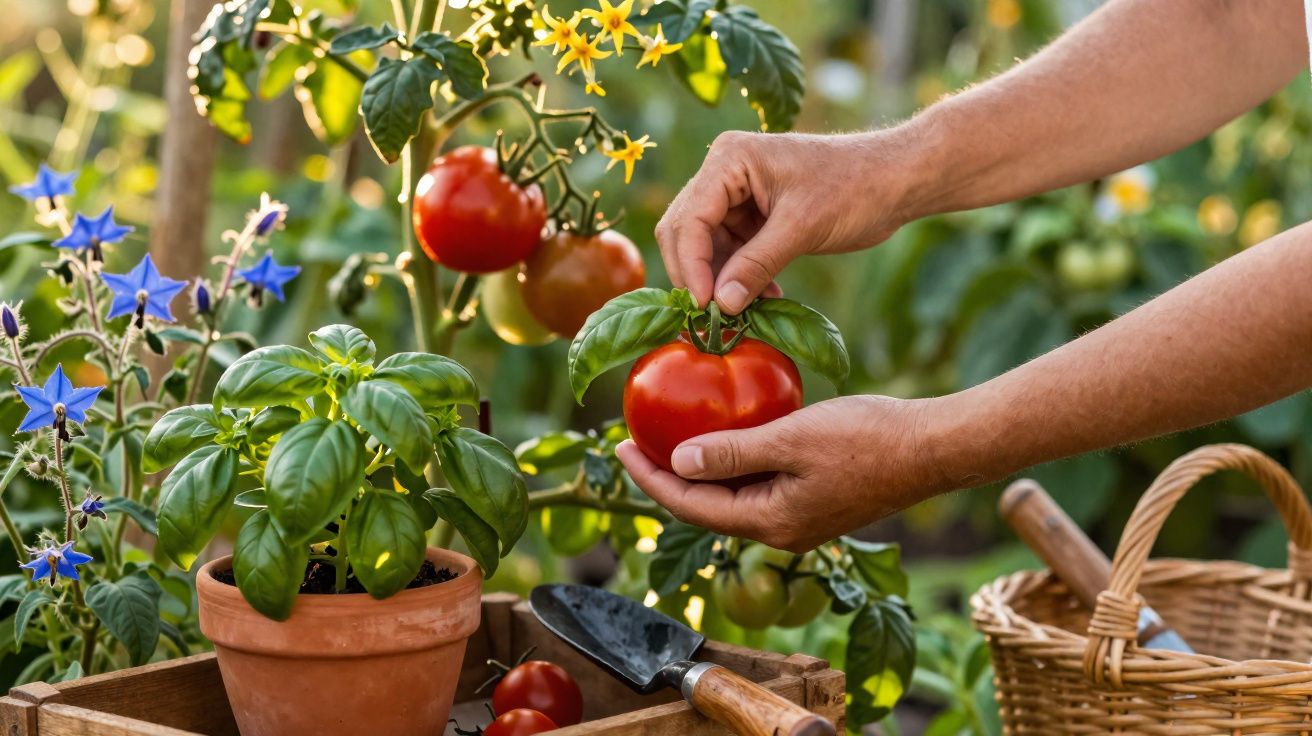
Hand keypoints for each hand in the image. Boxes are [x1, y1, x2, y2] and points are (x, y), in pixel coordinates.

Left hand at [616, 396, 947, 551]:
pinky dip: (734, 463)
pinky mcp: (816, 501)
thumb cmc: (868, 438)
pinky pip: (760, 486)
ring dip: (700, 470)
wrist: (934, 448)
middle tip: (635, 440)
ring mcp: (800, 519)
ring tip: (669, 436)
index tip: (620, 446)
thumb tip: (676, 462)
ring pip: (733, 498)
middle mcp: (781, 531)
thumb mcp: (790, 438)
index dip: (649, 478)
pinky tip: (727, 433)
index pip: (690, 506)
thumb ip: (731, 452)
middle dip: (666, 477)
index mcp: (770, 523)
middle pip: (706, 508)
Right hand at [655, 130, 918, 313]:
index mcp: (730, 159)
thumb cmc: (854, 188)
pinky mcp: (751, 214)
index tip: (707, 306)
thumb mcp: (802, 228)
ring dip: (720, 280)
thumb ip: (757, 265)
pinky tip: (763, 298)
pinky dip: (739, 276)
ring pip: (705, 246)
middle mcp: (724, 172)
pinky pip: (730, 251)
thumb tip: (721, 306)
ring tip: (745, 310)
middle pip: (685, 230)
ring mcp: (736, 193)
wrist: (895, 180)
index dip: (692, 265)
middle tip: (713, 316)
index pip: (690, 218)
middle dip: (698, 273)